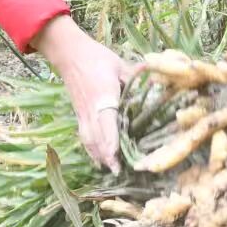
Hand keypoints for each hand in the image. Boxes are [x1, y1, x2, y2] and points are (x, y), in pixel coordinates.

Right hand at [35, 16, 129, 167]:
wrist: (69, 53)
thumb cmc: (96, 58)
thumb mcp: (118, 64)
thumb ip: (136, 76)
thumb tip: (157, 80)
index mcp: (103, 96)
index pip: (107, 122)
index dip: (110, 140)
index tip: (115, 157)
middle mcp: (91, 109)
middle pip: (97, 137)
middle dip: (106, 155)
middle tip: (118, 172)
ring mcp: (83, 113)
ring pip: (89, 139)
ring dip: (98, 155)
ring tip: (110, 170)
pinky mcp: (79, 114)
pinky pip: (84, 135)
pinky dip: (91, 149)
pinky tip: (98, 159)